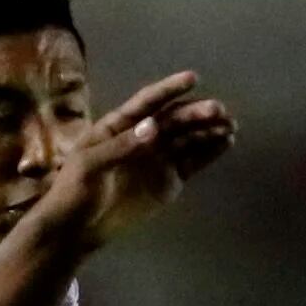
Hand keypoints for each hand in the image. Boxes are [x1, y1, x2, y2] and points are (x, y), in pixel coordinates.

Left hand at [41, 72, 236, 249]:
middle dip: (196, 113)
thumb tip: (153, 127)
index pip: (148, 102)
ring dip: (209, 130)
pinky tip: (226, 142)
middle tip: (219, 110)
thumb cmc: (75, 189)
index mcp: (120, 125)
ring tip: (230, 125)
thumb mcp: (91, 164)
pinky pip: (193, 161)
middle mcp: (143, 136)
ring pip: (188, 138)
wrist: (78, 227)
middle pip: (174, 119)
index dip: (169, 89)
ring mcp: (158, 157)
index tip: (192, 78)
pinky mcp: (168, 180)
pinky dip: (210, 152)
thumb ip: (122, 146)